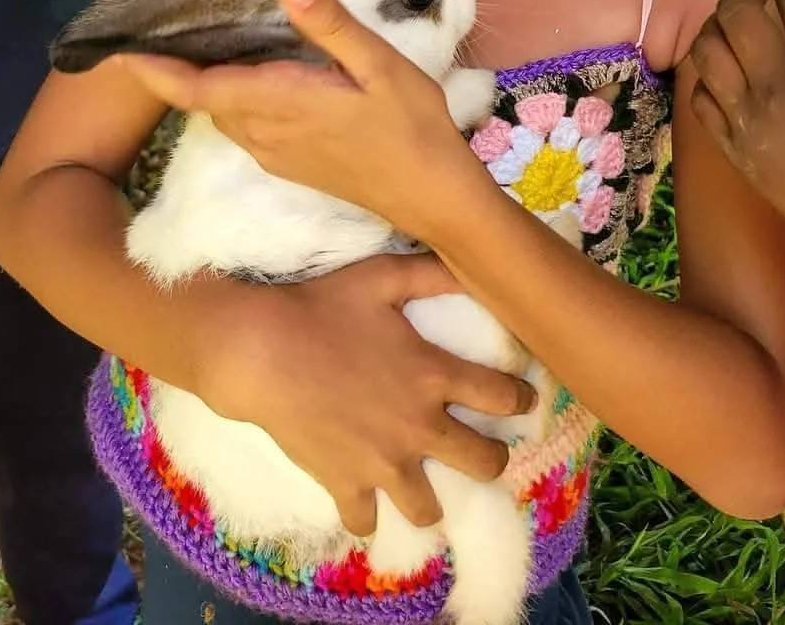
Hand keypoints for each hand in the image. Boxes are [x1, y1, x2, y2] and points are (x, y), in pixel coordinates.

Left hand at [123, 0, 491, 242]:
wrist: (432, 198)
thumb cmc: (412, 126)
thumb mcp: (382, 65)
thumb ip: (331, 24)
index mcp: (279, 103)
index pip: (198, 87)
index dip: (154, 70)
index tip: (117, 49)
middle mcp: (264, 132)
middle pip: (204, 98)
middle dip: (175, 66)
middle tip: (164, 23)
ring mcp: (275, 153)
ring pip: (222, 112)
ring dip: (204, 82)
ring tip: (201, 40)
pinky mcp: (289, 164)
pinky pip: (243, 125)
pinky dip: (231, 97)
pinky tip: (251, 73)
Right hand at [203, 253, 536, 535]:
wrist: (262, 350)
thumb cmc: (323, 306)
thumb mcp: (382, 276)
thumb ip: (432, 272)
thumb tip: (472, 264)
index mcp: (434, 374)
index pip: (503, 396)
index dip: (520, 398)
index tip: (523, 400)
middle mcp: (419, 426)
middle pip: (485, 463)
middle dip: (493, 457)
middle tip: (484, 449)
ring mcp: (382, 462)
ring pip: (429, 509)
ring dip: (433, 500)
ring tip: (427, 488)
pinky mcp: (344, 483)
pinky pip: (367, 520)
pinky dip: (368, 514)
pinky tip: (367, 501)